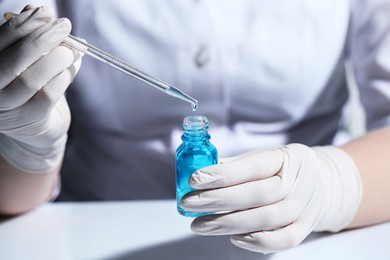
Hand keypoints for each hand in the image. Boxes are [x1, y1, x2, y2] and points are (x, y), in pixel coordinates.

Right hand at [0, 6, 81, 171]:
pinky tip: (70, 69)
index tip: (47, 12)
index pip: (0, 39)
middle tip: (65, 26)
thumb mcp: (27, 59)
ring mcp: (7, 107)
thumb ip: (29, 37)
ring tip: (73, 50)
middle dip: (44, 38)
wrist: (36, 125)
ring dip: (58, 59)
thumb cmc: (30, 86)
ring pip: (33, 78)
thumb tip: (36, 9)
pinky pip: (49, 95)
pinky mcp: (29, 120)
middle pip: (16, 59)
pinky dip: (64, 77)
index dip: (25, 23)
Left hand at [181, 144, 361, 253]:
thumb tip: (200, 173)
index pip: (253, 166)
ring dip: (228, 223)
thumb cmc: (285, 169)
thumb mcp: (267, 157)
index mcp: (287, 157)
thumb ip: (237, 165)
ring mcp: (304, 207)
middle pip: (257, 194)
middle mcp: (299, 182)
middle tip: (189, 204)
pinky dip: (257, 242)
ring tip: (200, 224)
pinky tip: (233, 237)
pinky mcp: (306, 228)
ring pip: (266, 219)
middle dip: (218, 200)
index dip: (222, 174)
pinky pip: (284, 240)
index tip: (194, 180)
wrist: (325, 183)